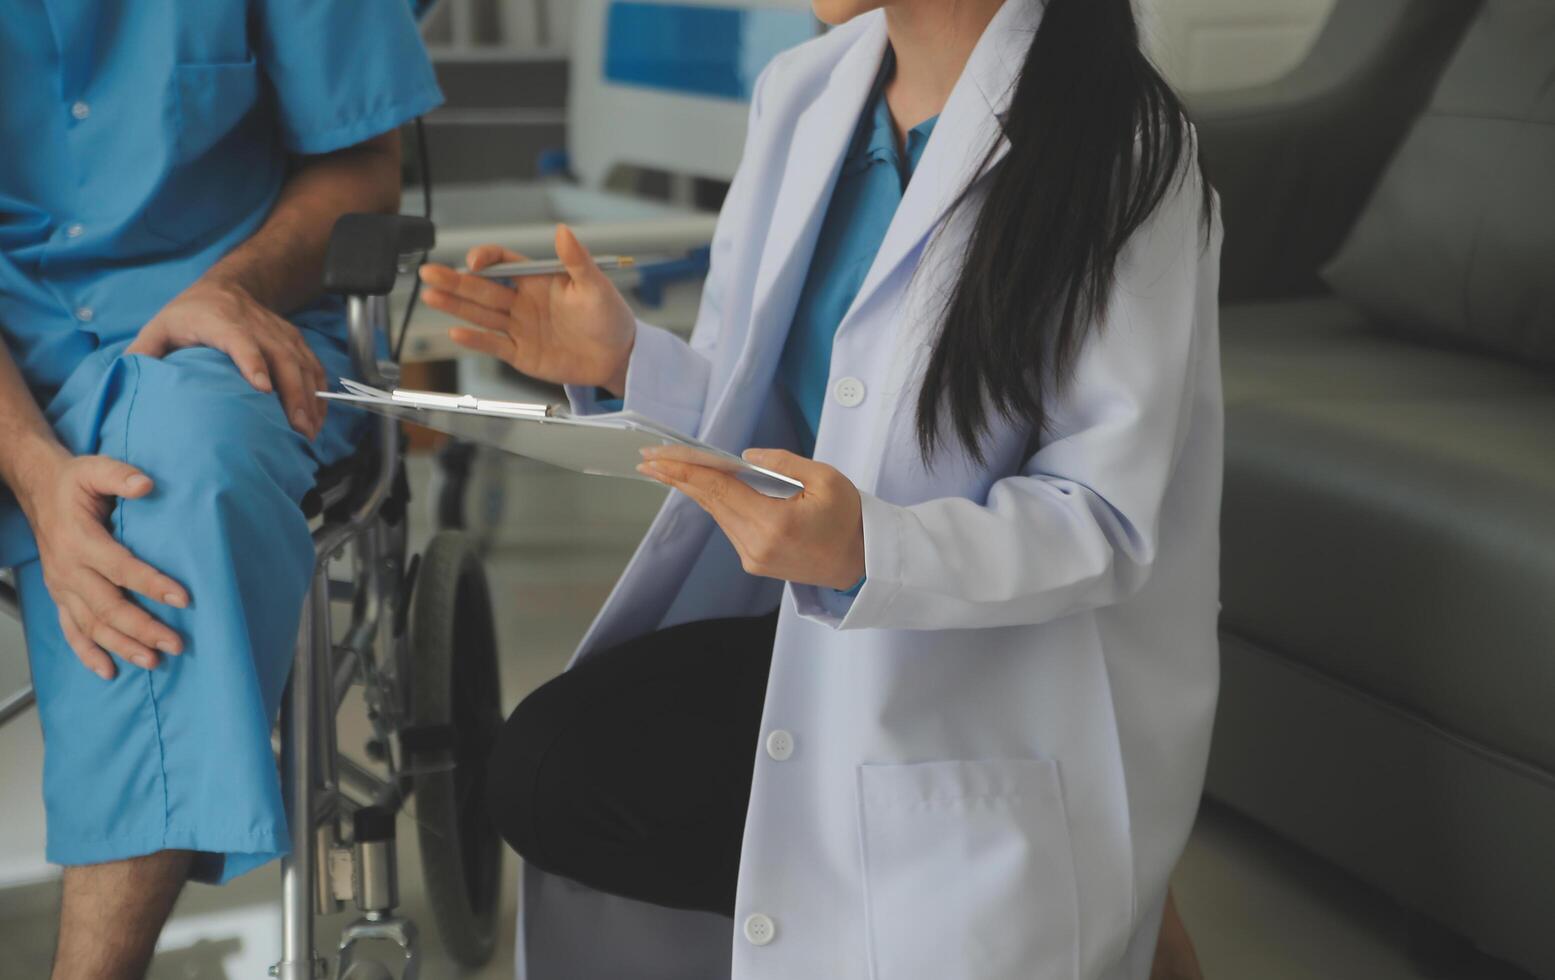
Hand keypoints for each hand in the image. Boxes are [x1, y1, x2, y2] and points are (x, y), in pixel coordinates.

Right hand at [16, 450, 189, 679]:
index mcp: (80, 541)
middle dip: (143, 628)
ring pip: (92, 625)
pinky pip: (71, 630)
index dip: (152, 584)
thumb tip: (146, 484)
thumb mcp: (95, 469)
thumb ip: (121, 476)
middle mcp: (68, 569)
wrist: (38, 490)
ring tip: (153, 661)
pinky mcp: (60, 595)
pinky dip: (87, 653)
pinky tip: (108, 671)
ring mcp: (62, 586)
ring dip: (122, 646)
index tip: (184, 599)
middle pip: (108, 607)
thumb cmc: (74, 482)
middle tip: (176, 644)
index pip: (121, 568)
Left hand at [126, 278, 328, 438]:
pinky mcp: (294, 340)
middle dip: (293, 393)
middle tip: (297, 427)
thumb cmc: (190, 314)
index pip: (240, 340)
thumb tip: (127, 388)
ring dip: (311, 397)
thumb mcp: (159, 328)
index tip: (262, 389)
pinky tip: (319, 415)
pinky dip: (320, 391)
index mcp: (218, 320)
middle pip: (281, 357)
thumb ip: (143, 356)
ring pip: (302, 363)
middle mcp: (255, 324)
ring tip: (310, 430)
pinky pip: (313, 365)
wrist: (228, 286)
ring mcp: (279, 332)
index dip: (253, 362)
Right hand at [419, 224, 637, 394]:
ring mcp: (520, 328)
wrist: (618, 357)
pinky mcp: (522, 354)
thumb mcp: (596, 285)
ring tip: (430, 296)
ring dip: (455, 305)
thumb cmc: (610, 317)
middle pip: (483, 288)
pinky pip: (494, 345)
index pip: (503, 263)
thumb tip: (563, 230)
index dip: (486, 259)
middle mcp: (523, 302)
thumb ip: (576, 260)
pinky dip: (475, 340)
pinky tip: (456, 332)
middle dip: (455, 280)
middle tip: (429, 272)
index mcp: (537, 280)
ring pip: (481, 314)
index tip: (475, 262)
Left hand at [637, 447, 865, 590]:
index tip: (658, 457)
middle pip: (710, 503)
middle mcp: (756, 545)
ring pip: (717, 514)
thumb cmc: (850, 519)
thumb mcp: (827, 479)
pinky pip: (729, 525)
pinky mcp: (754, 562)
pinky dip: (715, 503)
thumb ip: (784, 463)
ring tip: (669, 467)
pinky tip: (703, 487)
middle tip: (648, 457)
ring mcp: (753, 558)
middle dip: (677, 477)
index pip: (719, 490)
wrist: (861, 563)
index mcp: (775, 524)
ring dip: (695, 489)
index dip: (686, 471)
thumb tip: (747, 456)